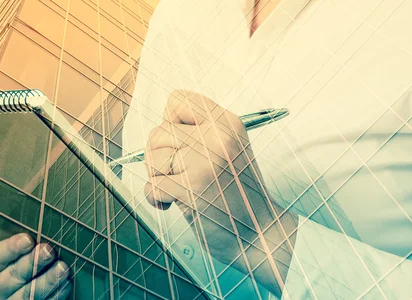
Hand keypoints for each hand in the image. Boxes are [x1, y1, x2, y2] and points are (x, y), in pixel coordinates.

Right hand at [0, 233, 70, 299]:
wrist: (15, 294)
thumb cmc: (17, 266)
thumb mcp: (10, 257)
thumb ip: (21, 246)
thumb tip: (42, 227)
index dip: (11, 248)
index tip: (27, 239)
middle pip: (11, 277)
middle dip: (32, 263)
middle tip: (49, 250)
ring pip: (27, 295)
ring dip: (47, 280)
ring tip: (62, 267)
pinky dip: (55, 294)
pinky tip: (66, 283)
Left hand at [144, 90, 297, 295]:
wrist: (260, 233)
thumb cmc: (237, 194)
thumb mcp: (229, 149)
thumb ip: (199, 133)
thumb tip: (156, 131)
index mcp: (227, 122)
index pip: (177, 99)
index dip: (170, 123)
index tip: (182, 145)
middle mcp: (218, 137)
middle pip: (158, 132)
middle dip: (160, 157)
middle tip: (180, 174)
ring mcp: (206, 161)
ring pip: (151, 157)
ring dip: (158, 178)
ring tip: (181, 189)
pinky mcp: (193, 188)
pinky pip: (151, 186)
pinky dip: (156, 199)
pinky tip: (174, 204)